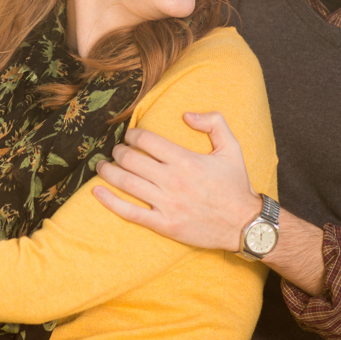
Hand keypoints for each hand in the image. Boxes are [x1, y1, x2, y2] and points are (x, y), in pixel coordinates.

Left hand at [93, 111, 260, 251]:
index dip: (133, 134)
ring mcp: (167, 204)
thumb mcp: (232, 148)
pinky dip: (109, 201)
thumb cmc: (236, 185)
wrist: (244, 224)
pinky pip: (130, 212)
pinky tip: (96, 191)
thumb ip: (214, 123)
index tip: (130, 136)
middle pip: (131, 159)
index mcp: (186, 160)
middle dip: (118, 151)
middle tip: (116, 151)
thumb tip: (186, 115)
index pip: (147, 140)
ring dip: (108, 171)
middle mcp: (173, 181)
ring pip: (126, 182)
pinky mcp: (164, 225)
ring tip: (102, 166)